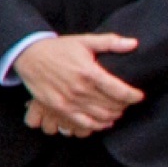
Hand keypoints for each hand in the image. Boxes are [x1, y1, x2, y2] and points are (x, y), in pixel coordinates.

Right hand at [17, 32, 144, 138]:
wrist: (29, 55)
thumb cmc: (58, 48)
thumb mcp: (84, 41)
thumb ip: (110, 42)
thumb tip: (134, 44)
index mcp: (89, 72)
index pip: (120, 91)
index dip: (134, 96)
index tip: (139, 95)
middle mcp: (80, 89)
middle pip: (113, 106)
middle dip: (124, 106)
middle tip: (127, 102)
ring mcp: (69, 101)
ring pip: (101, 116)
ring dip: (113, 116)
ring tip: (117, 110)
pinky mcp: (59, 108)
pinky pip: (84, 123)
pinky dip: (98, 125)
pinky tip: (103, 121)